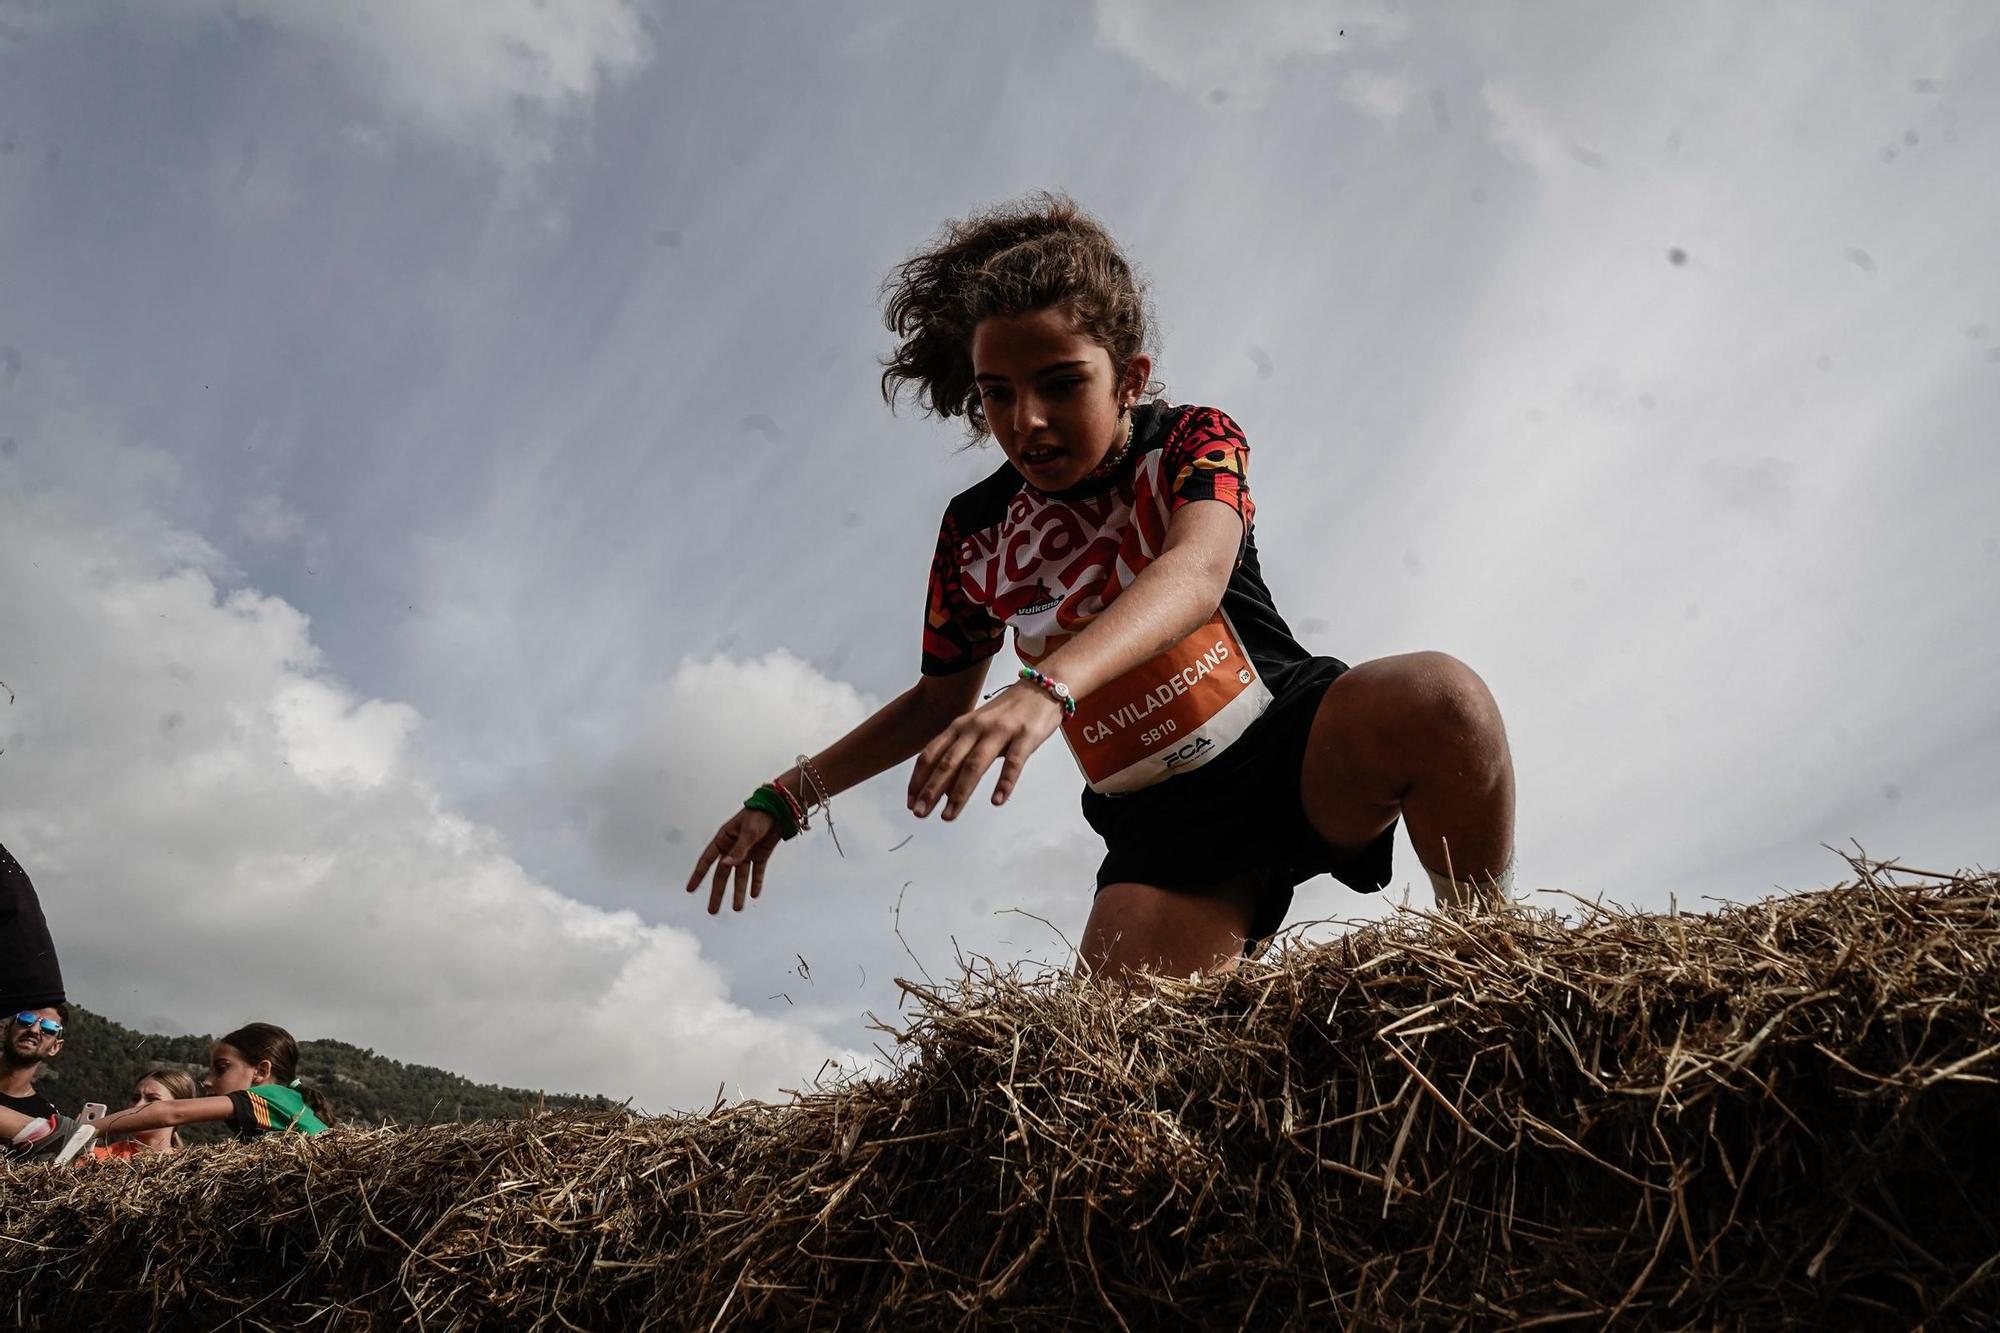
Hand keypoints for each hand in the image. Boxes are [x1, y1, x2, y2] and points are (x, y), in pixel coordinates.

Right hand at [685, 808, 781, 913]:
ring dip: (738, 892)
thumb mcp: (749, 831)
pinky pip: (756, 872)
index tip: (690, 890)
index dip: (698, 875)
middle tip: (713, 911)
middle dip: (718, 893)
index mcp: (724, 839)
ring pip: (740, 876)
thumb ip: (739, 849)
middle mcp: (733, 848)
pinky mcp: (760, 855)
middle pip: (722, 874)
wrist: (780, 808)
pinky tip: (754, 895)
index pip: (707, 860)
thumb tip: (725, 866)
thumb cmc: (760, 814)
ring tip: (737, 909)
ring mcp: (746, 852)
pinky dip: (756, 883)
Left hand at [908, 683, 1062, 819]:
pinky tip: (997, 801)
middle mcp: (975, 728)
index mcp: (960, 726)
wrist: (1041, 687)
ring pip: (975, 764)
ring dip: (960, 792)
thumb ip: (961, 753)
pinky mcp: (1025, 736)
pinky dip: (1004, 783)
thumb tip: (944, 788)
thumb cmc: (1007, 713)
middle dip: (932, 789)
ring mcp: (1000, 731)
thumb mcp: (977, 728)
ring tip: (949, 814)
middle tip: (920, 813)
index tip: (911, 802)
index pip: (932, 754)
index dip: (919, 778)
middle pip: (949, 762)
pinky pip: (1013, 763)